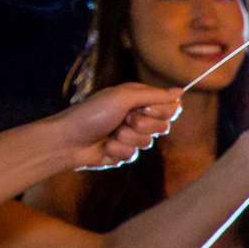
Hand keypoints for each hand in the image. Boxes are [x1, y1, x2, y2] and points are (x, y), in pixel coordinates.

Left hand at [60, 83, 179, 170]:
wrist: (67, 140)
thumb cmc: (92, 113)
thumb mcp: (124, 97)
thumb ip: (155, 95)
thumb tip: (181, 91)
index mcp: (139, 100)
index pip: (170, 107)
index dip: (161, 111)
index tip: (144, 109)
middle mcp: (137, 117)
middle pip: (163, 126)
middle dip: (143, 126)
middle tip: (124, 121)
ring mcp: (130, 136)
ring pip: (148, 143)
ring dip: (128, 139)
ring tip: (111, 135)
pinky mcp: (123, 153)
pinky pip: (134, 156)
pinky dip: (119, 151)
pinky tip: (105, 147)